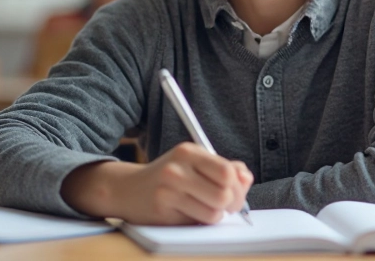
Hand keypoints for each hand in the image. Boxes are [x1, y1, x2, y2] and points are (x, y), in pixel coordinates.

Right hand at [61, 142, 252, 224]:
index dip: (238, 187)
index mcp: (189, 152)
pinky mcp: (162, 210)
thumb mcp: (194, 163)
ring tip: (203, 208)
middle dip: (231, 204)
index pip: (228, 172)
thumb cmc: (169, 177)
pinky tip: (188, 213)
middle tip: (224, 206)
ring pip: (213, 213)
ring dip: (214, 215)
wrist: (127, 189)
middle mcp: (177, 169)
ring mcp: (168, 190)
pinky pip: (197, 222)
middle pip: (224, 194)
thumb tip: (246, 177)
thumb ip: (224, 168)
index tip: (235, 193)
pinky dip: (199, 221)